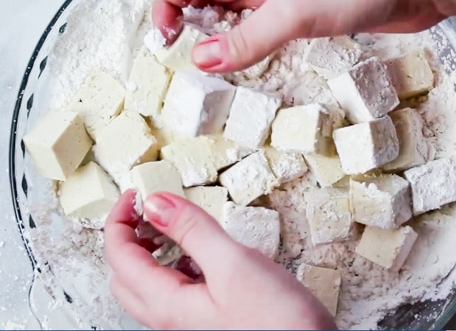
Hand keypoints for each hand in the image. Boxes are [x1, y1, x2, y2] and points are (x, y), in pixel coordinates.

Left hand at [104, 190, 335, 329]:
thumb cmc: (277, 322)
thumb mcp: (234, 264)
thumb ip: (193, 230)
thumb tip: (156, 204)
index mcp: (167, 304)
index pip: (119, 255)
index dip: (120, 219)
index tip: (135, 194)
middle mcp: (170, 318)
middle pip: (126, 273)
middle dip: (129, 236)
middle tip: (149, 209)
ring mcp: (188, 322)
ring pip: (150, 283)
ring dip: (152, 250)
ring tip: (175, 227)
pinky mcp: (208, 320)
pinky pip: (177, 290)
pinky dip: (178, 265)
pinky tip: (204, 255)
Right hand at [152, 0, 446, 71]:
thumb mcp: (295, 10)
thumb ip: (247, 37)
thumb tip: (205, 59)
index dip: (169, 5)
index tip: (164, 39)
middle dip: (194, 24)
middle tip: (187, 60)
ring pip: (238, 11)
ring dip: (222, 37)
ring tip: (214, 67)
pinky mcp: (306, 8)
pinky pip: (266, 24)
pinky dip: (253, 42)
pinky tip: (248, 61)